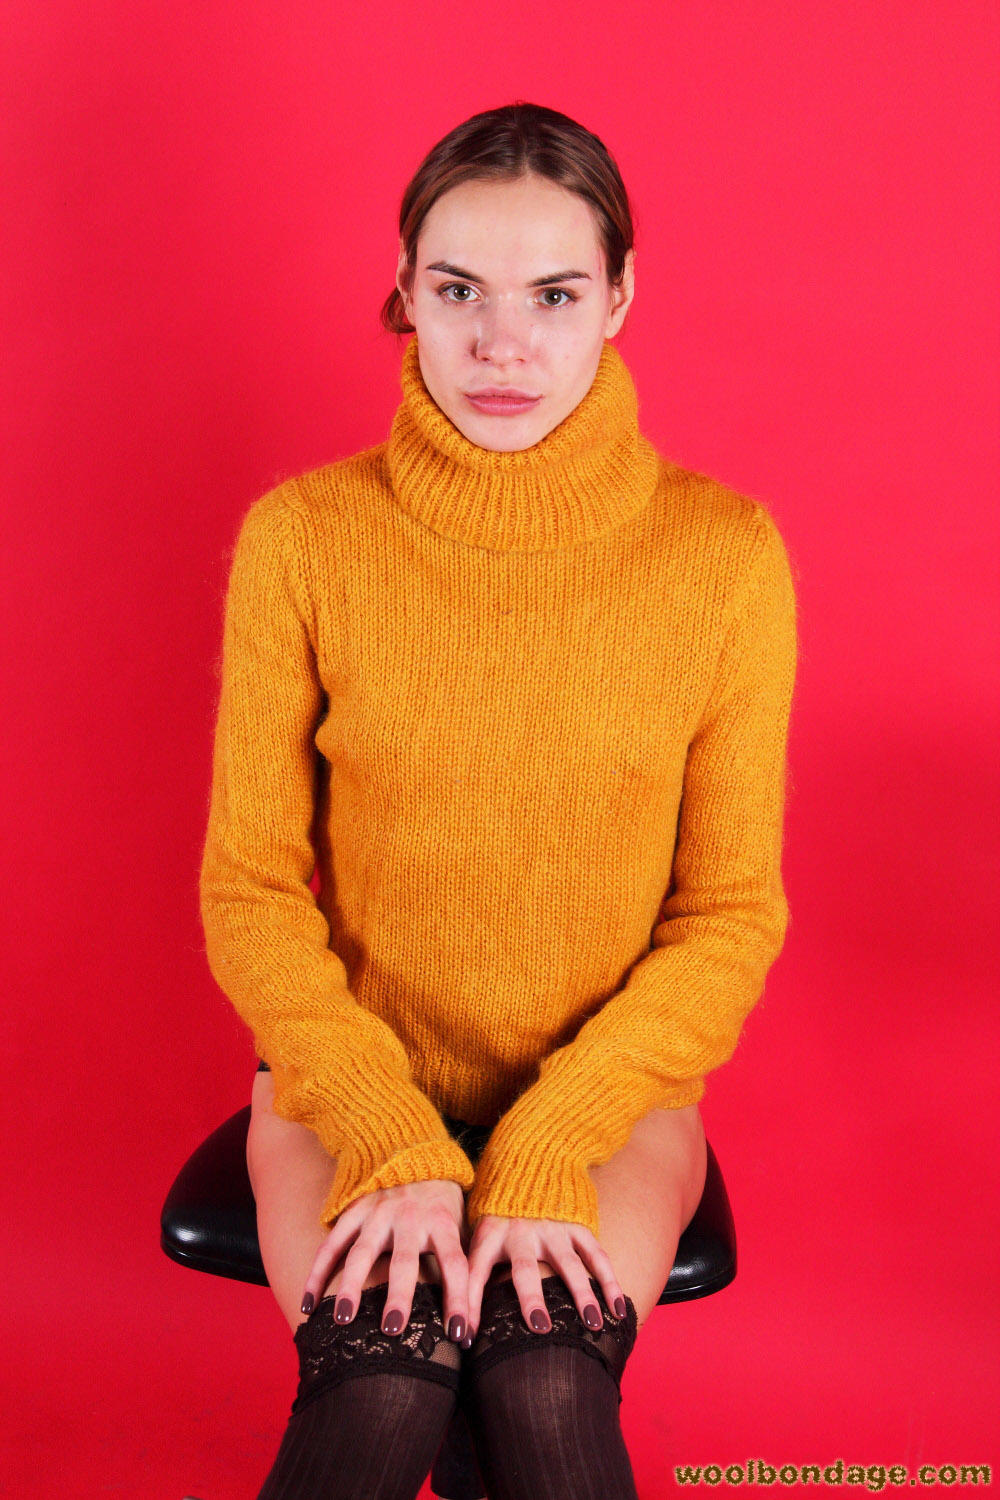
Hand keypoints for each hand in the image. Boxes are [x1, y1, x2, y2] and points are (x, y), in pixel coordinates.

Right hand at [301, 1178, 471, 1344]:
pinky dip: (318, 1273)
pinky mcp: (354, 1211)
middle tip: (394, 1329)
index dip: (460, 1298)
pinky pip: (332, 1244)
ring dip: (352, 1286)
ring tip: (344, 1319)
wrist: (413, 1151)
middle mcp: (409, 1219)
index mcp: (442, 1223)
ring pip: (362, 1252)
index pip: (455, 1264)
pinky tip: (310, 1304)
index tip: (459, 1333)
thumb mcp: (460, 1223)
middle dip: (399, 1295)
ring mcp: (378, 1214)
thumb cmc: (441, 1201)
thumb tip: (475, 1313)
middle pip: (404, 1261)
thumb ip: (463, 1260)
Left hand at [465, 1214, 627, 1338]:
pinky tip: (616, 1309)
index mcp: (490, 1234)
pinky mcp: (576, 1226)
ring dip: (581, 1294)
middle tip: (539, 1326)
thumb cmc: (499, 1213)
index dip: (466, 1304)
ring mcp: (552, 1229)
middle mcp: (520, 1232)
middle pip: (524, 1268)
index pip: (473, 1272)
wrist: (530, 1160)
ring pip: (569, 1264)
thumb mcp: (478, 1233)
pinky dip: (609, 1282)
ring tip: (592, 1323)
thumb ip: (470, 1271)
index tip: (463, 1335)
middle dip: (530, 1297)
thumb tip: (460, 1326)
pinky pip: (595, 1256)